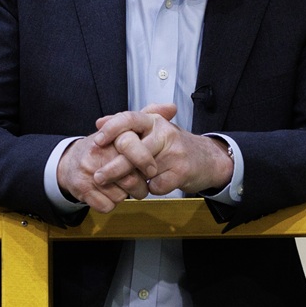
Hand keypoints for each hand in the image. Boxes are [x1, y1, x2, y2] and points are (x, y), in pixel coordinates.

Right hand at [57, 134, 147, 212]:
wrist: (68, 162)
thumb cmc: (101, 151)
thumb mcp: (119, 135)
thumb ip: (142, 132)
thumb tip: (168, 123)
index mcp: (111, 137)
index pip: (132, 148)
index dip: (145, 161)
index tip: (152, 171)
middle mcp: (99, 153)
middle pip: (131, 179)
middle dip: (140, 187)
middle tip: (141, 186)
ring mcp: (89, 171)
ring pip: (121, 196)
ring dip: (124, 196)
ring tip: (118, 186)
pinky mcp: (82, 189)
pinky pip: (107, 206)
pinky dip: (110, 204)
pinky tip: (106, 194)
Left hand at [91, 104, 231, 197]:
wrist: (209, 160)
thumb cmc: (174, 146)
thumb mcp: (153, 130)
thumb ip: (127, 126)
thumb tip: (99, 122)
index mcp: (154, 121)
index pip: (129, 118)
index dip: (110, 129)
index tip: (96, 142)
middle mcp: (164, 132)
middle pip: (131, 147)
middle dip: (112, 166)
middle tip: (98, 177)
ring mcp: (174, 152)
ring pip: (141, 170)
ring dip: (130, 182)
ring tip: (126, 185)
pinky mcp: (181, 171)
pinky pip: (155, 185)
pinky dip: (152, 189)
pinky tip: (156, 184)